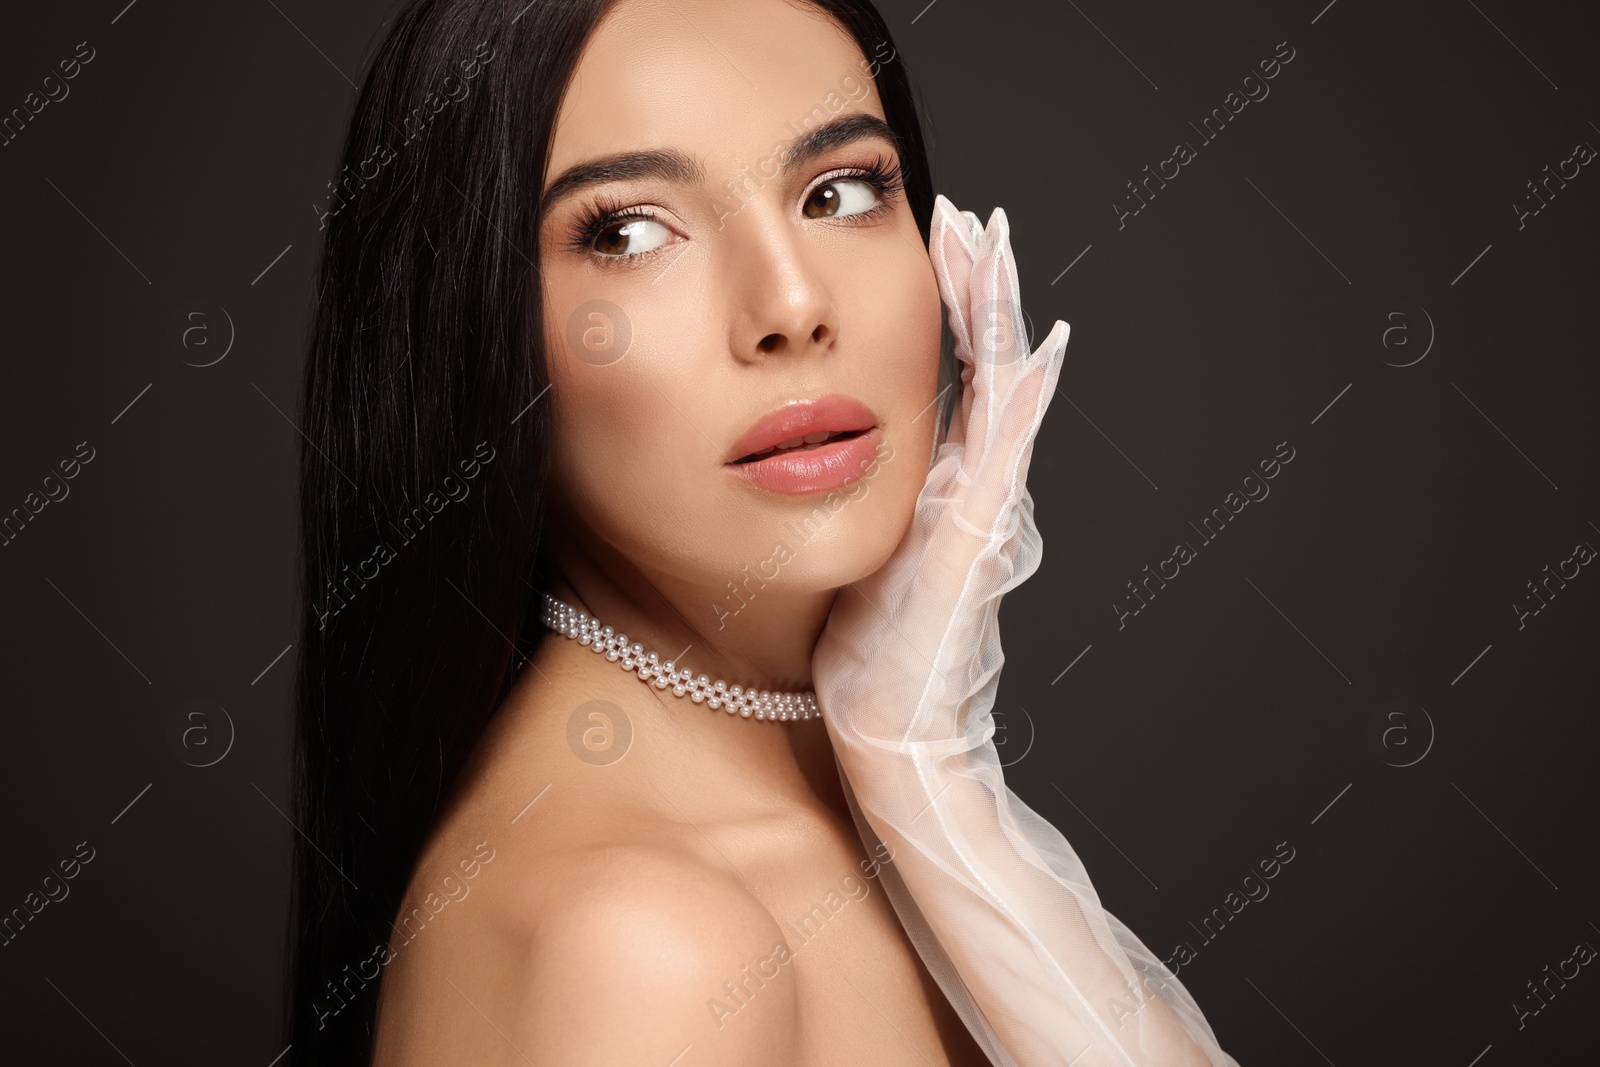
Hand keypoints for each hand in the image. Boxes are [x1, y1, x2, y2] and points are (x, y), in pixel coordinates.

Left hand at [815, 191, 1066, 743]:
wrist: (891, 732)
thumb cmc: (865, 658)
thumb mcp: (855, 558)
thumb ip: (857, 507)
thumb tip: (814, 467)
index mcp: (939, 486)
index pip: (951, 375)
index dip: (947, 310)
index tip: (934, 245)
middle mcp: (970, 487)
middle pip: (983, 364)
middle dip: (976, 288)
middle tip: (968, 218)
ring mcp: (982, 508)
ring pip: (1002, 389)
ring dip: (999, 315)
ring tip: (994, 245)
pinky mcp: (977, 535)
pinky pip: (1006, 451)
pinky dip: (1027, 397)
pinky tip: (1040, 345)